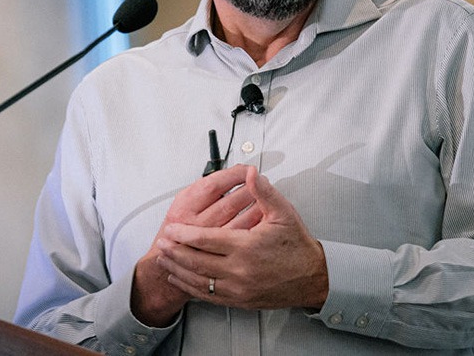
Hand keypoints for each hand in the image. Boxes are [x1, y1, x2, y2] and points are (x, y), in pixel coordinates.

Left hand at [156, 166, 328, 310]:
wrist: (312, 278)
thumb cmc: (297, 245)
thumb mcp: (283, 213)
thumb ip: (263, 192)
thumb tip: (250, 173)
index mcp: (246, 246)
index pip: (206, 239)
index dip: (184, 233)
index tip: (170, 228)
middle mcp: (239, 270)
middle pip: (196, 261)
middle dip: (175, 251)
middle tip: (160, 242)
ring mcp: (238, 288)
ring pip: (199, 280)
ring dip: (178, 270)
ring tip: (164, 260)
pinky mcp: (239, 300)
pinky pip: (208, 295)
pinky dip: (191, 287)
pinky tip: (181, 279)